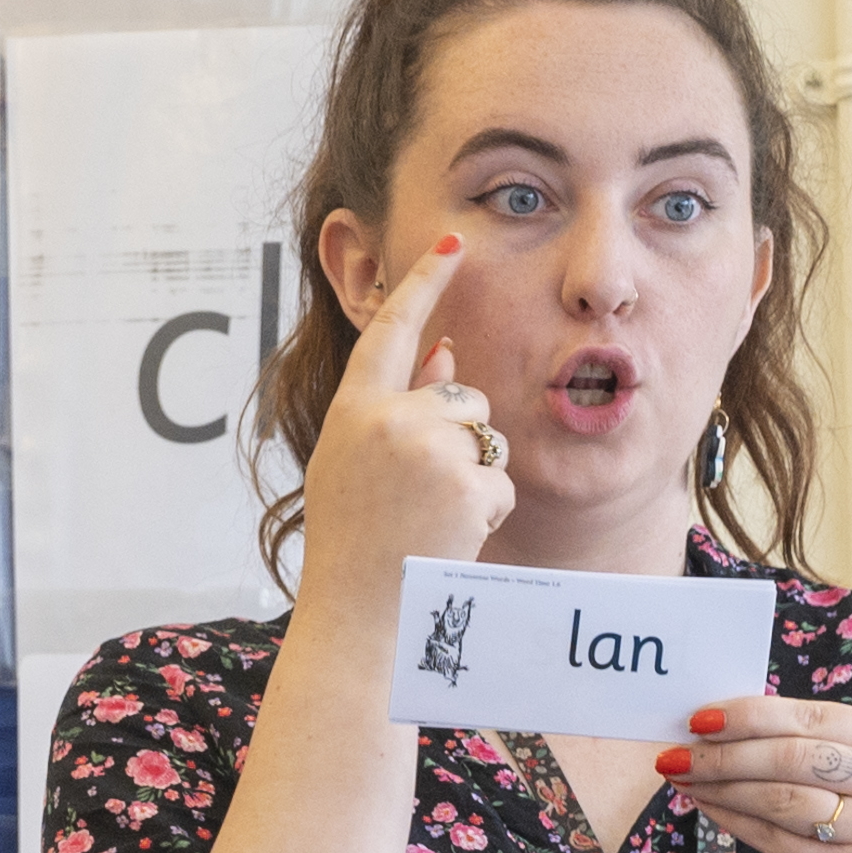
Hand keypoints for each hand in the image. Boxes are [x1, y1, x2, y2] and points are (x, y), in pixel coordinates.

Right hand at [294, 235, 516, 618]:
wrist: (357, 610)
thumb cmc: (352, 541)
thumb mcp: (356, 463)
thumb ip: (396, 404)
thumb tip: (448, 352)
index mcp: (353, 408)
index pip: (394, 329)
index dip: (425, 282)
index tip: (453, 242)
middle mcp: (389, 417)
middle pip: (462, 395)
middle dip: (460, 435)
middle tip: (423, 493)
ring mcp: (428, 447)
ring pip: (486, 435)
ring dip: (474, 474)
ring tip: (432, 517)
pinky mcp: (466, 481)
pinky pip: (500, 480)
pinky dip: (486, 510)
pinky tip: (452, 535)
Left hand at [664, 697, 851, 852]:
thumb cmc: (838, 839)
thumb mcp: (834, 784)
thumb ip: (796, 746)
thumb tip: (715, 718)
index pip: (817, 718)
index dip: (752, 714)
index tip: (700, 718)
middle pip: (797, 756)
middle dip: (728, 752)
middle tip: (679, 752)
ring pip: (782, 797)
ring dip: (722, 784)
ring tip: (682, 777)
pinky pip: (773, 837)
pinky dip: (731, 818)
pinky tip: (704, 805)